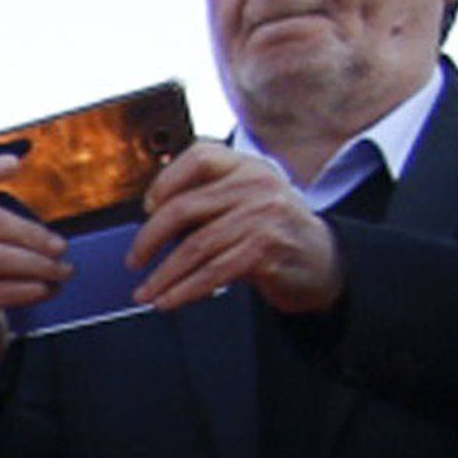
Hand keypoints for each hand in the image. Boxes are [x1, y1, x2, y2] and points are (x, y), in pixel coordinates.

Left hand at [128, 139, 345, 319]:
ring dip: (164, 275)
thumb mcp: (249, 199)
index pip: (200, 156)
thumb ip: (211, 197)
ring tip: (146, 292)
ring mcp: (263, 217)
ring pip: (196, 247)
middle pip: (186, 206)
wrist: (323, 261)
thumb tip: (153, 218)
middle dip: (150, 238)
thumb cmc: (275, 231)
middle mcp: (258, 185)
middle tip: (134, 260)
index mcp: (249, 166)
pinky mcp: (266, 251)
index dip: (167, 181)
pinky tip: (168, 301)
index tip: (147, 208)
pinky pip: (213, 273)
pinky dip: (184, 290)